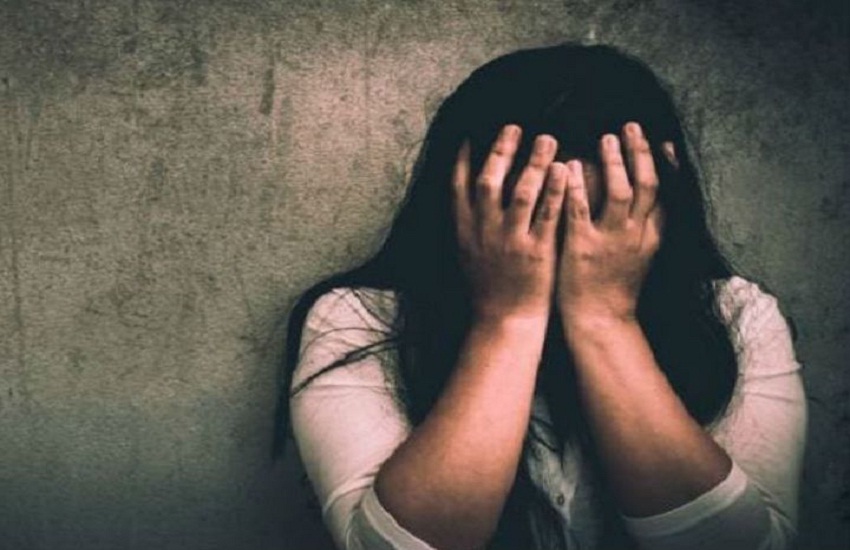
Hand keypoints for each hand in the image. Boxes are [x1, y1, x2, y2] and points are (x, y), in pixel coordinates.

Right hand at [452, 125, 567, 323]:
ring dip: (533, 162)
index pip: (458, 187)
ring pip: (520, 192)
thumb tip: (465, 195)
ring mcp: (510, 240)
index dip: (463, 159)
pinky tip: (564, 170)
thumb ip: (467, 223)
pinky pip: (547, 214)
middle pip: (489, 181)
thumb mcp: (467, 254)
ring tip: (547, 138)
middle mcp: (484, 231)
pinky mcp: (536, 251)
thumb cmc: (488, 288)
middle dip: (501, 150)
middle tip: (515, 127)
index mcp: (464, 231)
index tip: (471, 136)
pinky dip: (555, 190)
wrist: (504, 321)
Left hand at [556, 122, 675, 326]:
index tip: (663, 141)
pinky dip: (578, 187)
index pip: (666, 194)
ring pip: (621, 193)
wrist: (600, 322)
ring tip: (607, 138)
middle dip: (640, 153)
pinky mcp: (584, 248)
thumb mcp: (641, 256)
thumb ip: (645, 226)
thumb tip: (645, 199)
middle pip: (647, 185)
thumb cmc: (615, 288)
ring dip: (615, 162)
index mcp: (651, 236)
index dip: (665, 166)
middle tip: (631, 127)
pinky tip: (569, 166)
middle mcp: (636, 235)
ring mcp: (611, 241)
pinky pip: (581, 211)